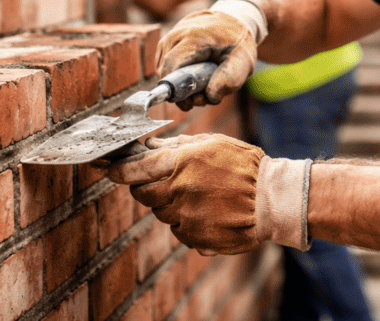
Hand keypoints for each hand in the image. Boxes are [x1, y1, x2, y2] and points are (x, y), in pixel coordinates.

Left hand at [108, 134, 264, 254]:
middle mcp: (179, 190)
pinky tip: (207, 211)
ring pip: (160, 212)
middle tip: (165, 181)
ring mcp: (185, 216)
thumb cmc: (243, 165)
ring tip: (198, 195)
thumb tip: (151, 145)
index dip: (118, 171)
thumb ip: (178, 144)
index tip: (109, 170)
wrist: (270, 199)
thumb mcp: (212, 143)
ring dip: (170, 204)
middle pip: (143, 193)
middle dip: (147, 187)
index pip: (135, 169)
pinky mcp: (194, 237)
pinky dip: (186, 221)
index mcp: (181, 162)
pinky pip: (178, 229)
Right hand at [156, 10, 256, 109]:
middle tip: (199, 98)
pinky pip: (164, 63)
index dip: (176, 90)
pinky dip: (176, 74)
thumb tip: (209, 97)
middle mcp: (177, 34)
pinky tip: (193, 76)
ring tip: (199, 86)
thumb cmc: (238, 42)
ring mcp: (171, 35)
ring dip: (177, 83)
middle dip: (179, 90)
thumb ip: (229, 79)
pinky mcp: (169, 40)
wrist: (234, 20)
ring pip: (162, 67)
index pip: (171, 66)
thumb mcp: (243, 61)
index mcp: (194, 37)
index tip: (188, 104)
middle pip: (164, 70)